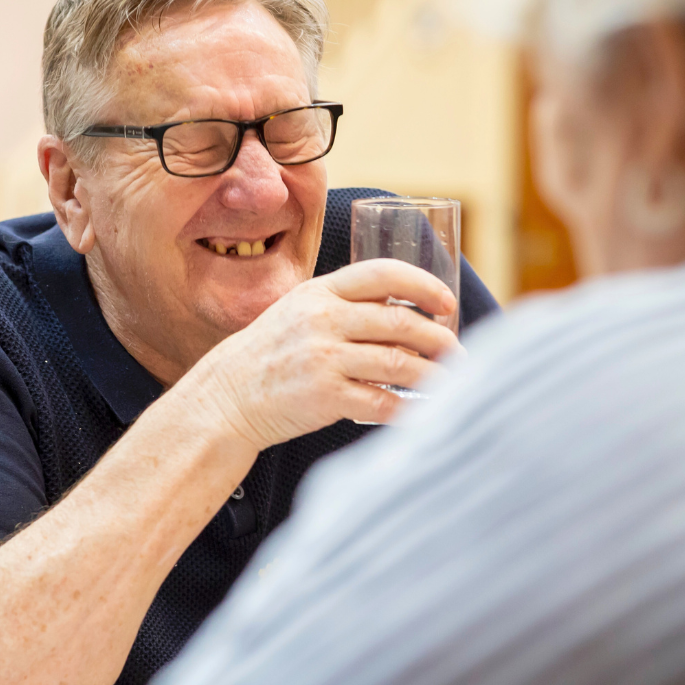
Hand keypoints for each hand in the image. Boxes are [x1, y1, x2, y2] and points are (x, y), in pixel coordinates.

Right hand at [191, 258, 462, 448]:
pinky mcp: (325, 396)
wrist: (227, 396)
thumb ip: (345, 306)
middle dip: (439, 338)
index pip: (383, 274)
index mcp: (320, 292)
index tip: (446, 303)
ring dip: (435, 374)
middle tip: (458, 352)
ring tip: (453, 381)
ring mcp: (323, 358)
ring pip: (399, 363)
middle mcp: (323, 319)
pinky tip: (423, 411)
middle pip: (400, 323)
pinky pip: (383, 402)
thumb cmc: (272, 354)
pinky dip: (410, 408)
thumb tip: (409, 315)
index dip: (423, 285)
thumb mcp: (300, 311)